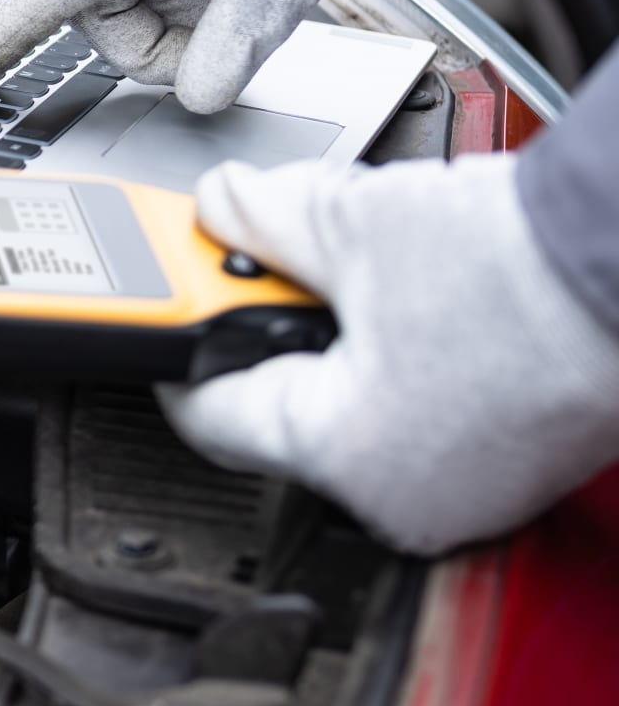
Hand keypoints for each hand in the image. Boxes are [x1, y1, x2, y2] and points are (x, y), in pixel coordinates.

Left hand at [156, 157, 618, 555]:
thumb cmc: (532, 268)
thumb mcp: (356, 225)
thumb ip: (264, 218)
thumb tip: (220, 206)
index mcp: (344, 459)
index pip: (209, 411)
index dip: (182, 341)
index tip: (172, 303)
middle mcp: (403, 500)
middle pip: (283, 408)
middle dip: (272, 328)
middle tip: (274, 264)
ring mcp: (469, 492)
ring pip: (358, 411)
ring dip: (345, 341)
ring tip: (369, 276)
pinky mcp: (517, 466)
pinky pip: (426, 414)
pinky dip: (409, 360)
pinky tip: (429, 305)